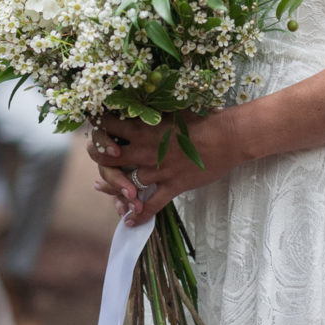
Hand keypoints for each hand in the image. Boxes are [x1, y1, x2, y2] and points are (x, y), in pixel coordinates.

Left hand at [87, 110, 239, 223]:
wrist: (227, 137)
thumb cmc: (203, 118)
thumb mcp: (173, 109)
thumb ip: (154, 111)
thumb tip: (141, 102)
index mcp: (144, 128)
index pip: (109, 127)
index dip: (99, 127)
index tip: (97, 127)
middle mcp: (145, 150)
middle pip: (109, 159)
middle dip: (98, 158)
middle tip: (96, 156)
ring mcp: (158, 170)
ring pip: (126, 184)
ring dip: (113, 189)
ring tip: (101, 188)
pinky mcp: (172, 186)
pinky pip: (151, 205)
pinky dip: (140, 215)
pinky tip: (130, 222)